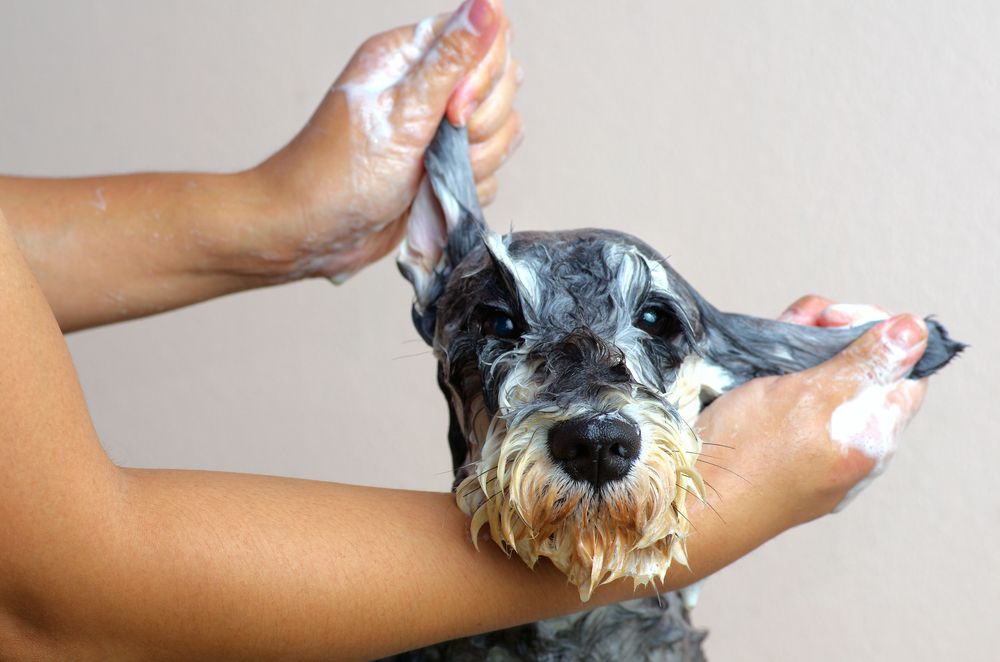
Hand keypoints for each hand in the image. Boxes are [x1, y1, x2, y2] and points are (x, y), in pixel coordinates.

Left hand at [246, 0, 521, 282]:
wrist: (315, 234)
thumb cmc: (339, 174)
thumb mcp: (402, 112)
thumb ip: (452, 60)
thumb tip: (487, 4)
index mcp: (411, 57)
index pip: (485, 37)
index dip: (484, 76)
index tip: (454, 110)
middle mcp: (429, 89)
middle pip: (502, 87)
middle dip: (481, 125)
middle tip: (437, 145)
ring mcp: (440, 131)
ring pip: (502, 132)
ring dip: (476, 161)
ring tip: (430, 175)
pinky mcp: (446, 168)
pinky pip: (490, 172)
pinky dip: (467, 188)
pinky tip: (432, 194)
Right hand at [689, 296, 928, 544]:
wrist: (688, 502)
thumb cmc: (749, 457)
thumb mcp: (813, 395)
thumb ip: (867, 364)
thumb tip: (916, 333)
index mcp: (873, 438)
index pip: (903, 372)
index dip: (878, 334)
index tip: (836, 319)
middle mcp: (849, 446)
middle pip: (860, 373)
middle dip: (832, 336)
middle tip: (802, 323)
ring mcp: (811, 449)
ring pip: (821, 383)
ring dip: (800, 350)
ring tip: (772, 340)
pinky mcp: (776, 447)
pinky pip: (792, 404)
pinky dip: (777, 374)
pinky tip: (756, 362)